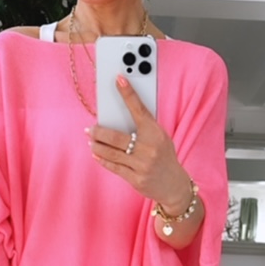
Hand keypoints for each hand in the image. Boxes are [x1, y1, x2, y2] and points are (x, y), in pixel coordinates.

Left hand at [87, 75, 192, 212]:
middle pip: (116, 136)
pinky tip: (96, 154)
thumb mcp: (161, 138)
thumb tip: (119, 116)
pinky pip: (114, 167)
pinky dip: (102, 159)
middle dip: (99, 131)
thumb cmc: (164, 156)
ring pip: (111, 152)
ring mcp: (142, 165)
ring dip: (97, 145)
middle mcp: (149, 148)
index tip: (118, 80)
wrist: (174, 185)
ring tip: (91, 140)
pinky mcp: (136, 179)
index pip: (139, 110)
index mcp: (156, 133)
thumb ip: (144, 128)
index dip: (128, 94)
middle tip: (90, 128)